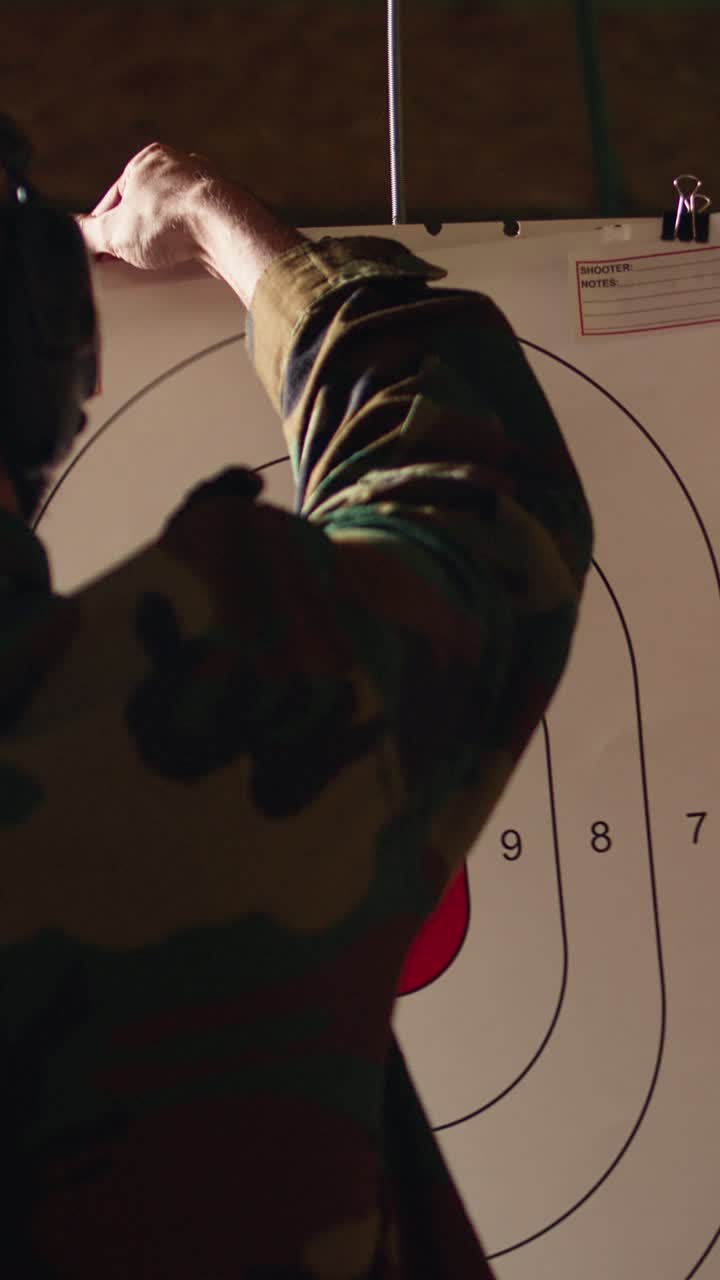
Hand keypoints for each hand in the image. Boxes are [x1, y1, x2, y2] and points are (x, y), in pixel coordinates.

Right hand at [75, 141, 228, 272]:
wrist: (223, 229)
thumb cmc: (171, 220)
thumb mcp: (114, 232)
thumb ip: (89, 233)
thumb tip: (74, 231)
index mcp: (149, 160)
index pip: (116, 196)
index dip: (105, 226)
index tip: (102, 247)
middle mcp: (181, 167)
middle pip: (148, 207)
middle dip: (137, 233)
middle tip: (129, 257)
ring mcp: (207, 189)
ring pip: (175, 218)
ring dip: (165, 240)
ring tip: (157, 261)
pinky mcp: (226, 213)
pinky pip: (200, 230)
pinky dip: (190, 245)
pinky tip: (185, 260)